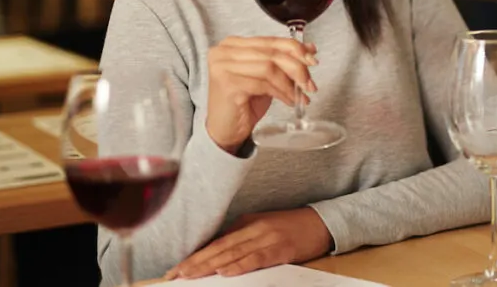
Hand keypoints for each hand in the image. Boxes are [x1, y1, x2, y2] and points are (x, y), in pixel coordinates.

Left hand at [163, 208, 332, 279]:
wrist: (322, 222)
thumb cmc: (292, 227)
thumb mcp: (263, 227)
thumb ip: (241, 236)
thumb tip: (218, 251)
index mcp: (247, 222)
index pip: (215, 241)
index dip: (194, 255)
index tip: (176, 268)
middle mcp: (254, 228)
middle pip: (218, 247)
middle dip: (194, 262)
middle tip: (174, 274)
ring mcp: (267, 237)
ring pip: (232, 253)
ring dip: (208, 265)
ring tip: (189, 275)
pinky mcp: (280, 248)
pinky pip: (256, 258)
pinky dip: (239, 265)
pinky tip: (224, 272)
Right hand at [206, 36, 317, 152]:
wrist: (224, 130)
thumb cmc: (244, 102)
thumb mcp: (267, 77)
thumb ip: (283, 60)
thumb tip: (310, 48)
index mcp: (232, 44)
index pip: (270, 41)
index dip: (295, 49)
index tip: (313, 59)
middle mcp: (224, 52)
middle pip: (271, 53)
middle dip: (297, 68)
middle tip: (310, 83)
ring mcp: (223, 67)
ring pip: (270, 68)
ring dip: (290, 84)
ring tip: (300, 96)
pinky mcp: (228, 84)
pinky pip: (264, 84)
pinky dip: (282, 93)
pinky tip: (289, 101)